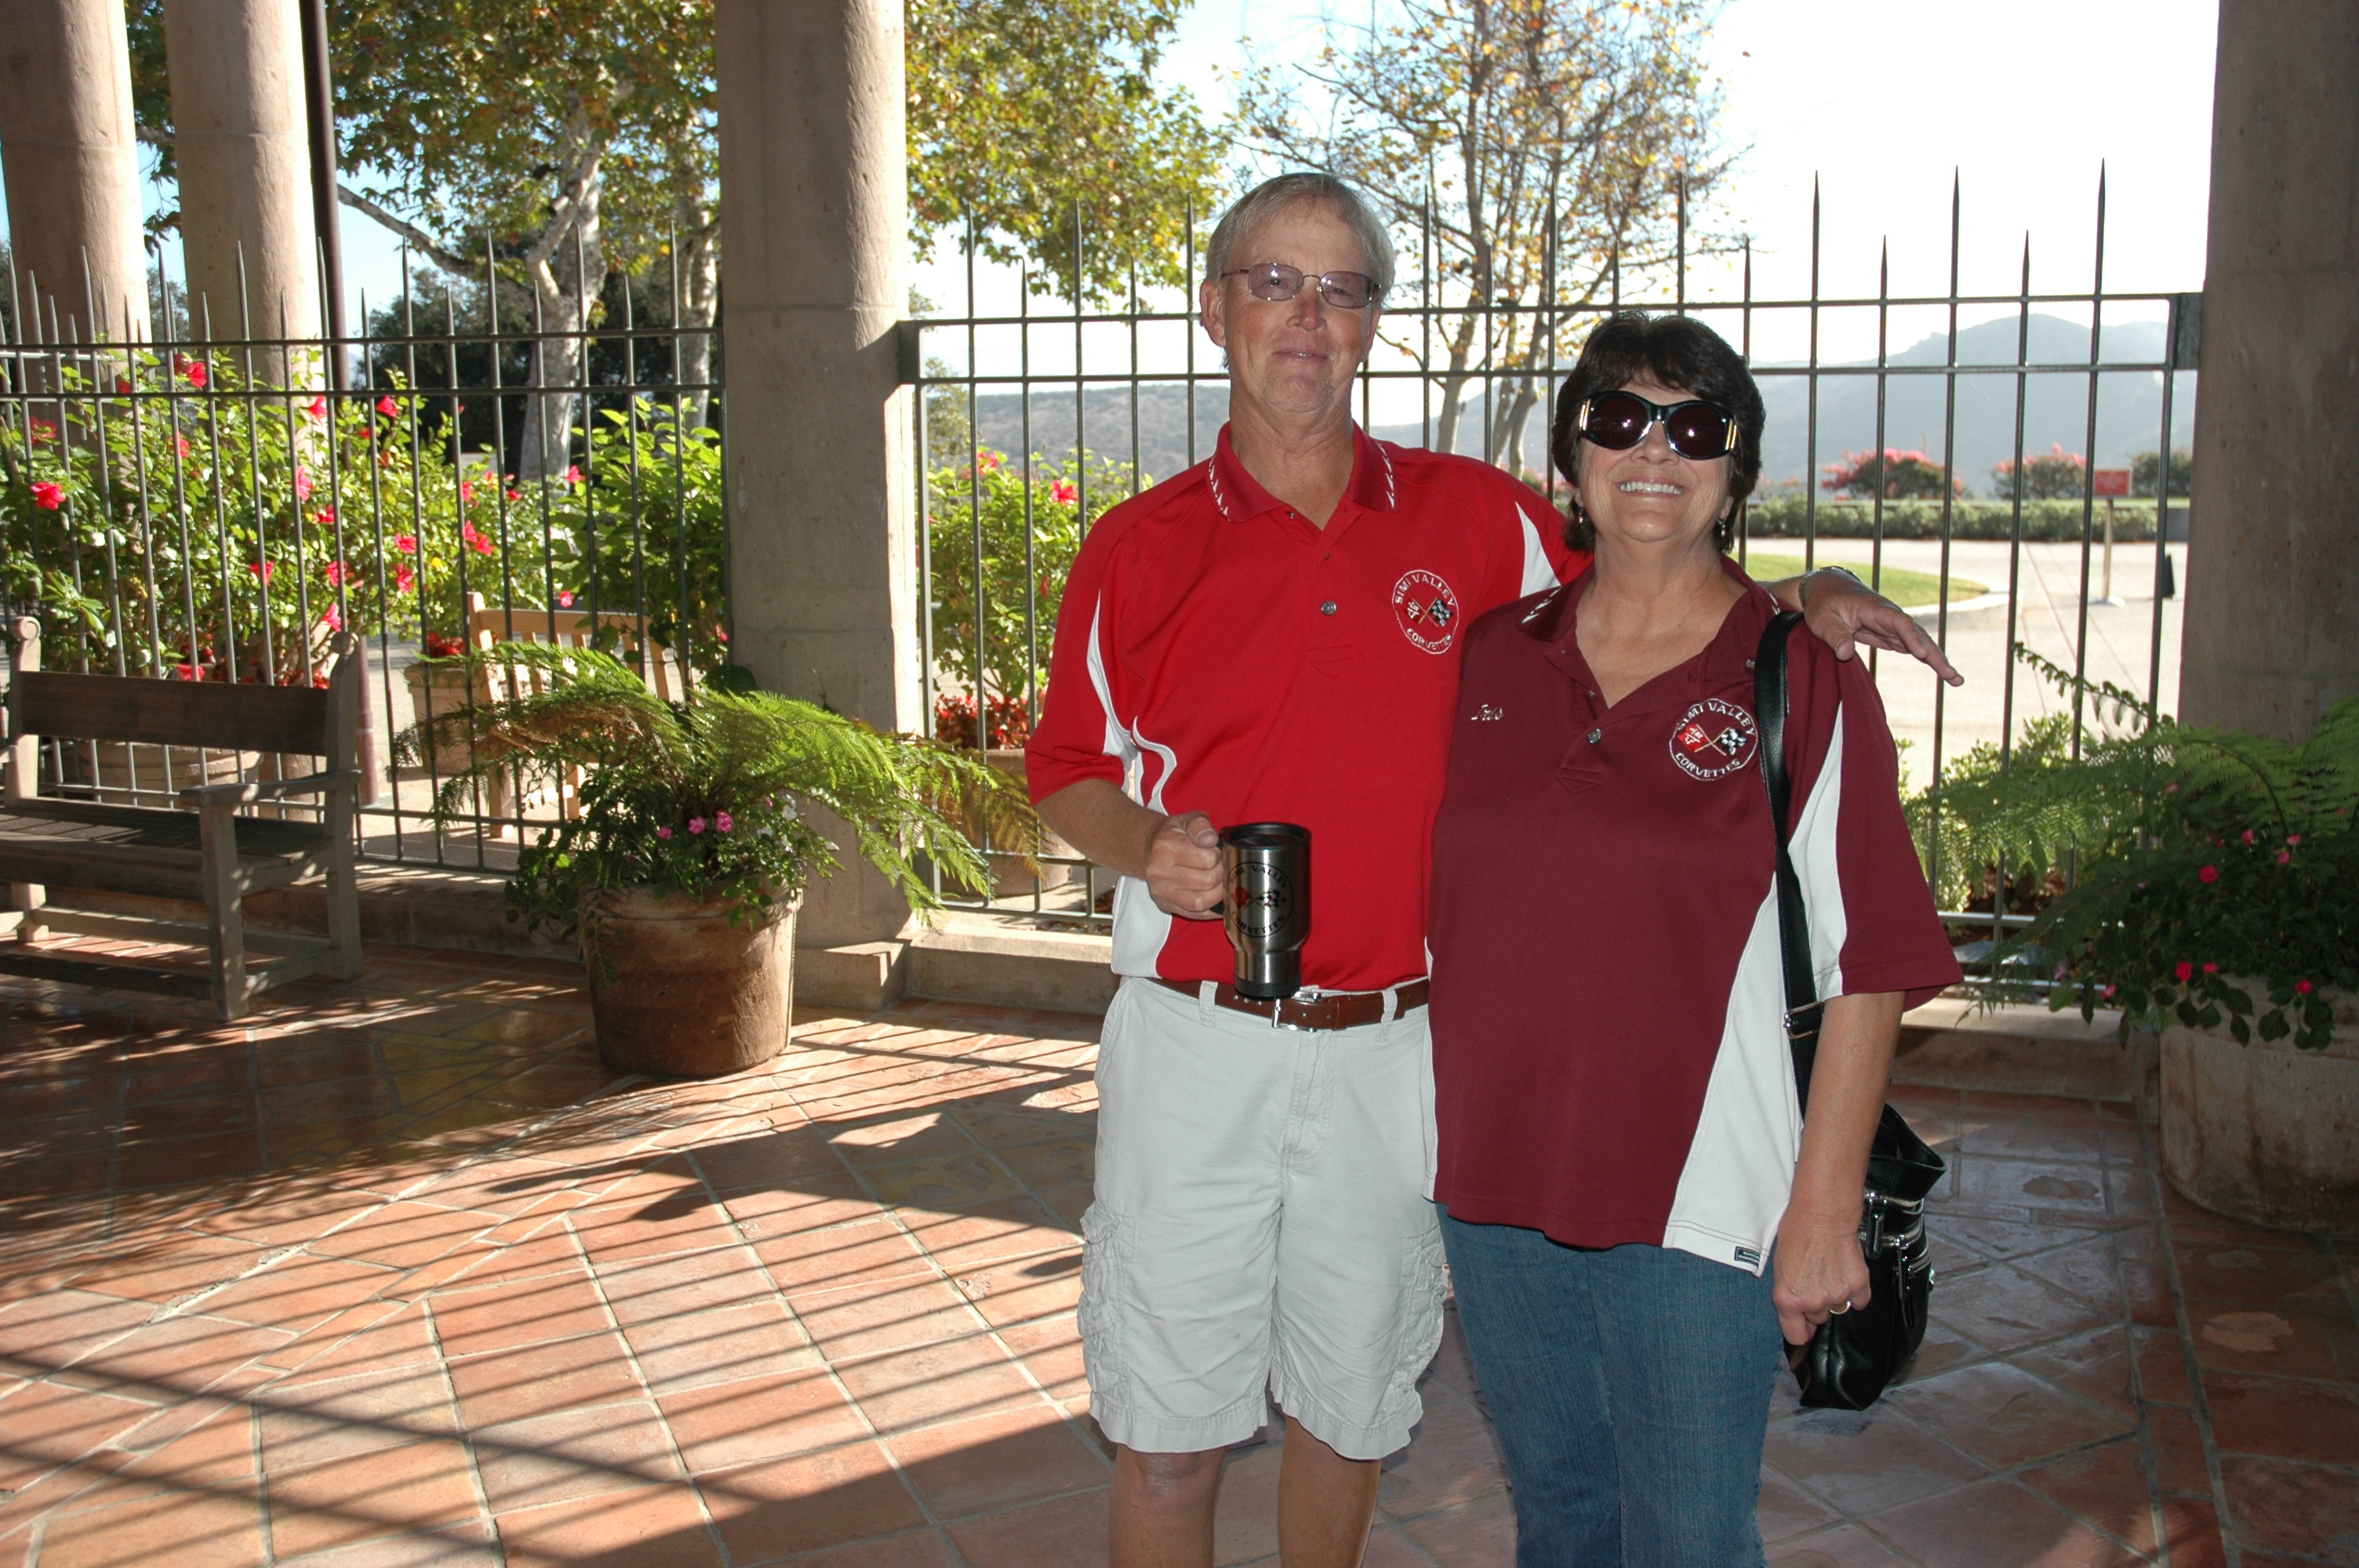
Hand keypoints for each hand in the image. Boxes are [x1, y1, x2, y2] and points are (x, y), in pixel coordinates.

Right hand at [1144, 810, 1223, 919]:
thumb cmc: (1174, 834)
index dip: (1218, 855)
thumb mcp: (1187, 820)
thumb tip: (1210, 839)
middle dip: (1220, 873)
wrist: (1150, 848)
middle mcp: (1159, 871)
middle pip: (1206, 881)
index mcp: (1165, 846)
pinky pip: (1194, 914)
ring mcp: (1161, 891)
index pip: (1207, 858)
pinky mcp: (1165, 905)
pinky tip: (1217, 899)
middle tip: (1219, 867)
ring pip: (1201, 901)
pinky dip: (1211, 908)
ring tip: (1219, 882)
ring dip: (1218, 893)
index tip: (1216, 852)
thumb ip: (1201, 825)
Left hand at [1772, 1203, 1871, 1345]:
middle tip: (1814, 1282)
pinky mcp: (1858, 1286)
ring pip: (1838, 1308)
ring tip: (1830, 1272)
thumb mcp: (1780, 1266)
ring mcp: (1837, 1296)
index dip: (1800, 1330)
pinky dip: (1856, 1291)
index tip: (1802, 1325)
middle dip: (1816, 1305)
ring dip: (1836, 1296)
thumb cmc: (1797, 1232)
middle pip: (1818, 1319)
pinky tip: (1847, 1273)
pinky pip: (1860, 1300)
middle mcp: (1813, 1302)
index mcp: (1788, 1299)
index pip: (1796, 1335)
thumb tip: (1796, 1306)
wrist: (1823, 1215)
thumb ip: (1788, 1292)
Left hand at [1801, 570, 1964, 686]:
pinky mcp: (1891, 634)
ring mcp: (1892, 625)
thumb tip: (1845, 655)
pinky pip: (1912, 646)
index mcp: (1875, 609)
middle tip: (1953, 676)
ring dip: (1937, 660)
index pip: (1899, 622)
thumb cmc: (1824, 603)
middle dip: (1935, 655)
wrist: (1828, 589)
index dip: (1911, 637)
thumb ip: (1835, 636)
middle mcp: (1890, 616)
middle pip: (1918, 635)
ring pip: (1920, 642)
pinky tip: (1943, 670)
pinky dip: (1927, 658)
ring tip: (1956, 680)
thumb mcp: (1822, 620)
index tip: (1920, 654)